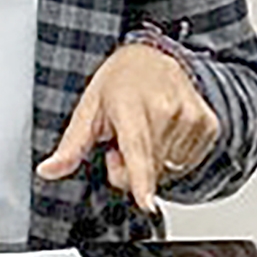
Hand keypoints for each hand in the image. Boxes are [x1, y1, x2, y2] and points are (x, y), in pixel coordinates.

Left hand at [34, 42, 219, 211]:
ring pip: (170, 168)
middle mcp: (165, 107)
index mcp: (131, 104)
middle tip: (124, 141)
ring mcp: (191, 115)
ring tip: (146, 131)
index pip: (136, 149)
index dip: (140, 179)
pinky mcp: (208, 123)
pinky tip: (165, 133)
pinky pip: (188, 162)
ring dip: (155, 161)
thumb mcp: (88, 109)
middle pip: (150, 168)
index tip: (146, 201)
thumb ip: (70, 146)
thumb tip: (47, 170)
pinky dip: (175, 156)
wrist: (153, 55)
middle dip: (132, 167)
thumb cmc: (120, 82)